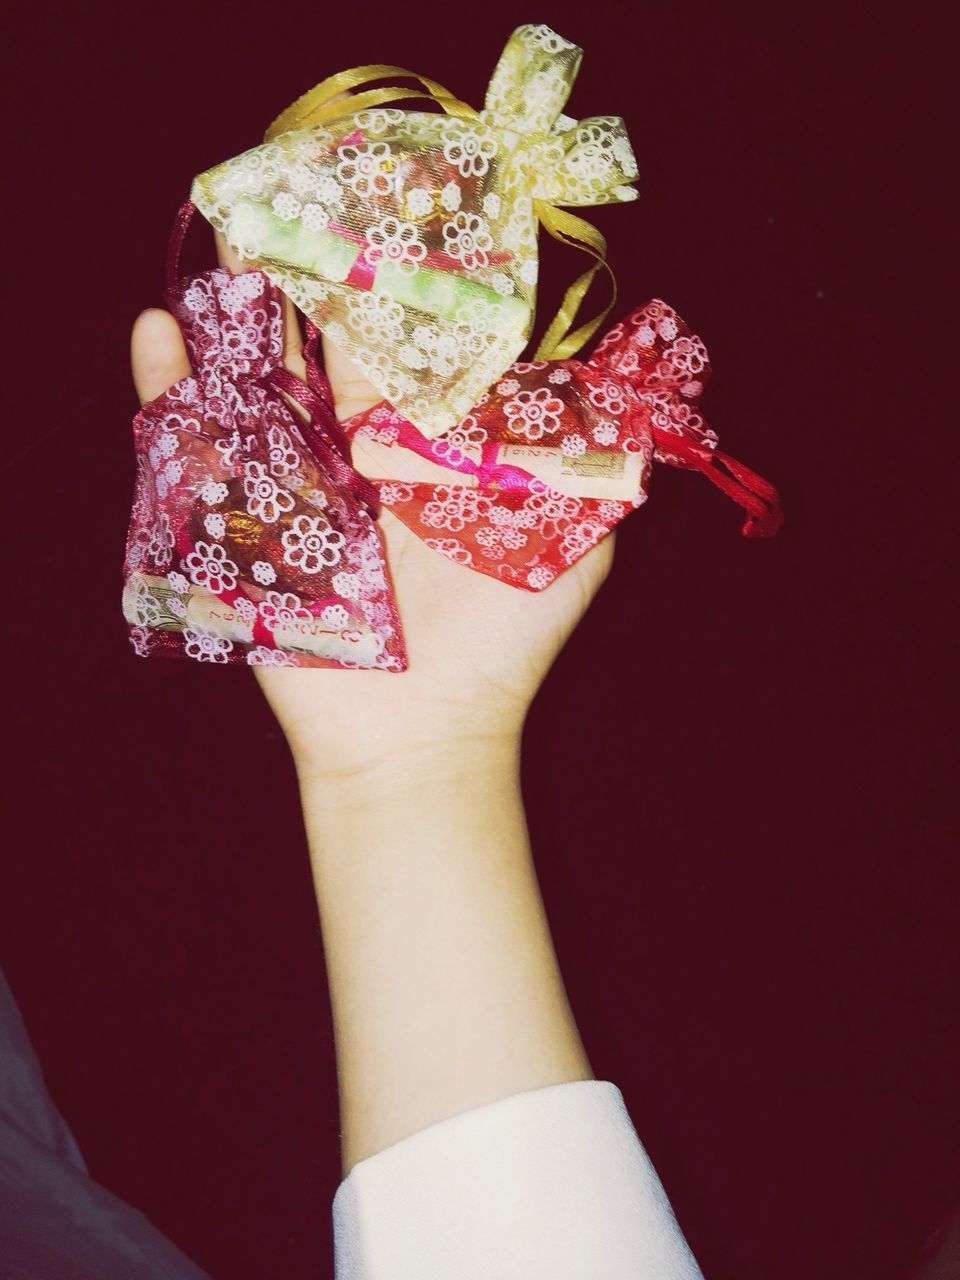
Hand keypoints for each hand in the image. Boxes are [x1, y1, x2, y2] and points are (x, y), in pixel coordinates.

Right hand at [131, 231, 615, 778]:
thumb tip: (620, 393)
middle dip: (316, 291)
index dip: (402, 299)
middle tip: (301, 213)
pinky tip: (159, 335)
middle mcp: (362, 466)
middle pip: (330, 361)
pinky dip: (170, 394)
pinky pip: (201, 455)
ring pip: (264, 390)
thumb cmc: (501, 647)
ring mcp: (301, 493)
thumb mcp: (573, 549)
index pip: (413, 360)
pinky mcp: (247, 530)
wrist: (423, 733)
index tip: (395, 230)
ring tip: (227, 248)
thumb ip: (589, 473)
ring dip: (241, 323)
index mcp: (432, 459)